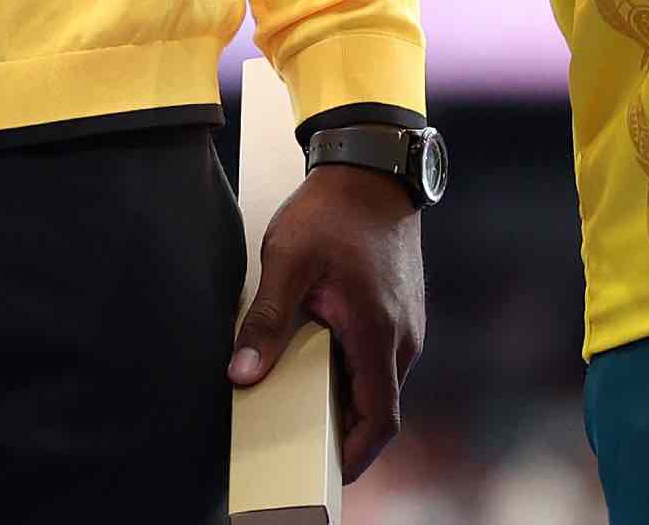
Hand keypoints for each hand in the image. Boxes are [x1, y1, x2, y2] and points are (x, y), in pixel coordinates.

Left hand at [227, 162, 426, 482]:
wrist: (371, 169)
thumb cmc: (331, 213)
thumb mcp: (287, 262)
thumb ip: (265, 321)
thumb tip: (241, 374)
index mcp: (379, 334)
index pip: (380, 420)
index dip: (356, 457)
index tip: (329, 479)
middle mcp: (404, 338)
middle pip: (378, 408)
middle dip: (342, 435)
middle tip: (298, 448)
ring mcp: (406, 325)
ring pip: (379, 384)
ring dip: (345, 402)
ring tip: (298, 408)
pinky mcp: (400, 313)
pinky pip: (378, 360)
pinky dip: (351, 375)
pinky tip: (314, 366)